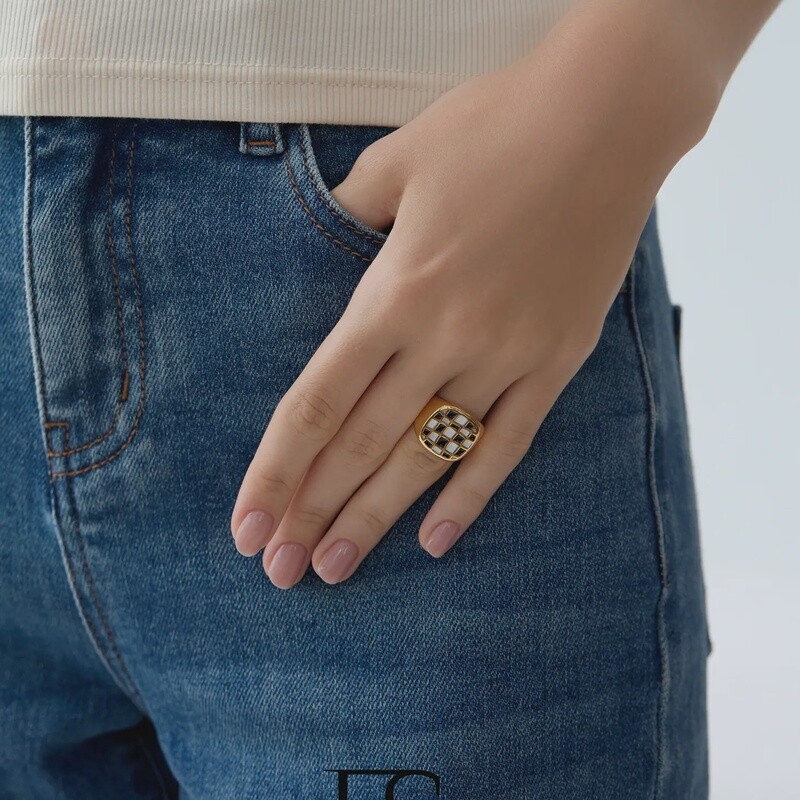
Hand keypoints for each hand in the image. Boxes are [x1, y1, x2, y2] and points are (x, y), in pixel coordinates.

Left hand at [230, 0, 716, 587]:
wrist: (608, 119)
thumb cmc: (496, 127)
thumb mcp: (399, 159)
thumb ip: (348, 211)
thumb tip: (323, 238)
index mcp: (394, 291)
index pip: (317, 404)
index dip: (276, 471)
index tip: (247, 527)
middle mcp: (445, 336)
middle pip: (363, 445)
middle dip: (313, 512)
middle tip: (280, 572)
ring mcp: (507, 355)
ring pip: (428, 456)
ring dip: (377, 518)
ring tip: (335, 569)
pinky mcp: (557, 360)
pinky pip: (508, 443)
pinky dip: (471, 495)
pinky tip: (435, 542)